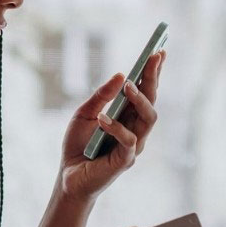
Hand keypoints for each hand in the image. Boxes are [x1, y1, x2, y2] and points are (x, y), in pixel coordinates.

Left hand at [57, 50, 165, 199]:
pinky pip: (129, 140)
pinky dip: (116, 128)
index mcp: (128, 116)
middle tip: (154, 57)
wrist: (67, 176)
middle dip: (153, 78)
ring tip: (128, 85)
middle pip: (152, 101)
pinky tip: (103, 118)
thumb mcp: (84, 114)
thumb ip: (101, 96)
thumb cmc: (78, 145)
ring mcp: (133, 145)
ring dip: (140, 100)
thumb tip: (120, 74)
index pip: (145, 91)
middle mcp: (136, 129)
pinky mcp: (125, 160)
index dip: (153, 72)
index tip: (158, 50)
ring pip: (148, 119)